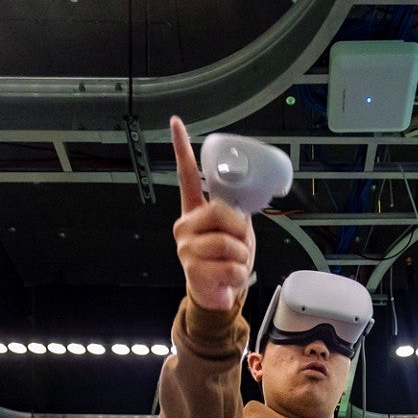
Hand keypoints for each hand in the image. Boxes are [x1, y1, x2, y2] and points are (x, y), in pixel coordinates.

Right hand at [170, 116, 255, 310]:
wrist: (216, 294)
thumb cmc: (224, 260)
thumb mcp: (232, 232)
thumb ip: (233, 215)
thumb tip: (240, 209)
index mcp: (194, 212)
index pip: (186, 176)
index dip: (181, 149)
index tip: (176, 124)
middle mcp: (185, 226)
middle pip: (221, 213)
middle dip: (240, 231)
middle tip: (238, 244)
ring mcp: (186, 247)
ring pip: (229, 244)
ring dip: (241, 256)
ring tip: (231, 263)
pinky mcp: (193, 269)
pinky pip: (232, 266)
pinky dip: (239, 274)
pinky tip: (227, 277)